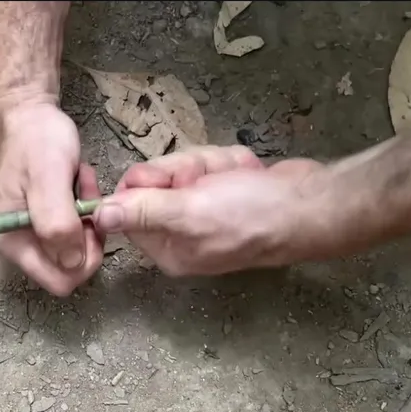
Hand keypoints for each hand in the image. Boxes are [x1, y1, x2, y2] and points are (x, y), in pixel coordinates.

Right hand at [0, 101, 102, 295]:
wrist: (25, 111)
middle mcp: (18, 243)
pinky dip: (82, 209)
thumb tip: (73, 263)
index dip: (84, 259)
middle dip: (88, 237)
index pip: (59, 281)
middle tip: (88, 198)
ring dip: (87, 219)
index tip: (90, 221)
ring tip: (82, 184)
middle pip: (69, 267)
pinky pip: (73, 228)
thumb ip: (57, 224)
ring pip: (74, 247)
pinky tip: (79, 183)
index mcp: (12, 241)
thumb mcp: (48, 178)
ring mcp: (29, 231)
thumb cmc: (34, 139)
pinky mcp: (42, 218)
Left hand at [93, 146, 325, 275]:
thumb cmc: (254, 215)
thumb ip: (142, 212)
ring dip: (211, 163)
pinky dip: (230, 162)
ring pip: (184, 165)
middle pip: (155, 180)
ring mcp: (204, 209)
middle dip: (187, 168)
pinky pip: (209, 162)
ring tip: (236, 177)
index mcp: (168, 249)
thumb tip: (98, 216)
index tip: (175, 180)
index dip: (149, 182)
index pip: (129, 206)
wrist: (313, 203)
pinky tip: (247, 173)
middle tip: (209, 179)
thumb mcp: (191, 213)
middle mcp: (181, 232)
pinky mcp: (224, 189)